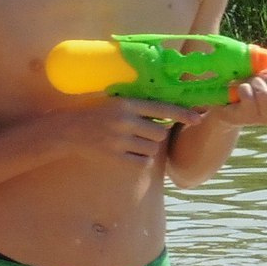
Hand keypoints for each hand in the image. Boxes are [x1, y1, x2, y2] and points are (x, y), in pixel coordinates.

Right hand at [61, 98, 201, 161]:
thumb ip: (139, 106)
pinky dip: (141, 160)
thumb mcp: (115, 102)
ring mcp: (119, 140)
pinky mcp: (114, 157)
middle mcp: (124, 121)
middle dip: (156, 135)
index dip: (182, 114)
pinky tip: (129, 153)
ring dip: (148, 148)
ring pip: (153, 149)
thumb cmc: (96, 114)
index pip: (161, 108)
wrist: (68, 130)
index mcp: (126, 104)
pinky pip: (143, 162)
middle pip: (160, 133)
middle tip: (140, 132)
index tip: (198, 118)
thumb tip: (169, 110)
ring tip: (132, 142)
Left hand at [214, 67, 266, 126]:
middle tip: (261, 77)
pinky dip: (243, 88)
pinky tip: (240, 91)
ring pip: (264, 94)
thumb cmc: (257, 87)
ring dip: (254, 82)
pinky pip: (248, 96)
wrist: (230, 98)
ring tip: (250, 84)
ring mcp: (266, 118)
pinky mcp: (247, 117)